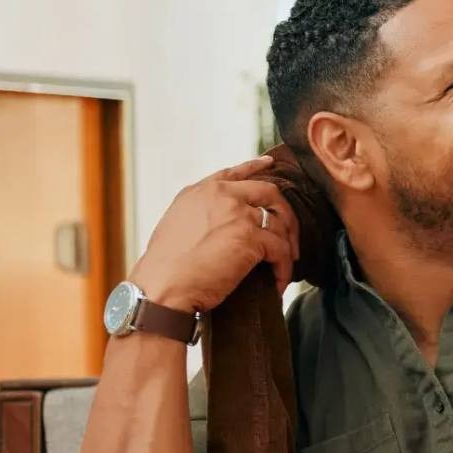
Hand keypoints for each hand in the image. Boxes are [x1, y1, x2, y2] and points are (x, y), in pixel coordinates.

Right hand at [128, 156, 301, 314]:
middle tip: (289, 236)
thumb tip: (217, 227)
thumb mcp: (175, 227)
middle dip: (285, 213)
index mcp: (200, 192)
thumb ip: (199, 216)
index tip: (270, 164)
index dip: (256, 167)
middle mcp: (221, 195)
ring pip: (280, 222)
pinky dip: (284, 268)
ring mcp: (238, 214)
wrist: (162, 288)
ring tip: (285, 264)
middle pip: (268, 191)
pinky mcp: (250, 238)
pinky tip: (279, 283)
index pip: (235, 172)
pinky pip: (281, 250)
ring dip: (287, 245)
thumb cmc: (164, 270)